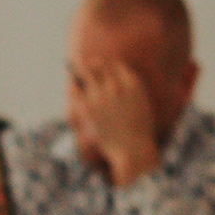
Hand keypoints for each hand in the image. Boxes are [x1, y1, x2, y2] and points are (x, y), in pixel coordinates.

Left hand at [68, 57, 162, 185]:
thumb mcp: (142, 105)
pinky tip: (72, 86)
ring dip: (80, 71)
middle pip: (99, 64)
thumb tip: (117, 80)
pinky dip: (72, 85)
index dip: (108, 66)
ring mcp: (101, 95)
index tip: (102, 70)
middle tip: (87, 67)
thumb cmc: (138, 131)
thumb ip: (131, 89)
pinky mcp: (87, 107)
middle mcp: (116, 86)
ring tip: (76, 72)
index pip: (116, 64)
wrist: (133, 150)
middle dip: (92, 65)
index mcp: (133, 83)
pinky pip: (74, 88)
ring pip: (86, 71)